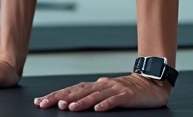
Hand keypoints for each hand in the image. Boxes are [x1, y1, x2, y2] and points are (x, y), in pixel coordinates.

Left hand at [34, 73, 170, 111]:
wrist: (152, 84)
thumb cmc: (128, 90)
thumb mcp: (107, 92)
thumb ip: (92, 95)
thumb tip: (72, 100)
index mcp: (95, 85)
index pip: (71, 89)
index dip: (55, 95)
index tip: (40, 102)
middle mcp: (102, 85)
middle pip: (78, 91)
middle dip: (60, 97)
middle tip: (46, 104)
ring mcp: (114, 89)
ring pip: (94, 95)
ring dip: (80, 101)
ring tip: (68, 107)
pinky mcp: (127, 95)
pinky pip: (115, 100)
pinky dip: (106, 104)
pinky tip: (98, 109)